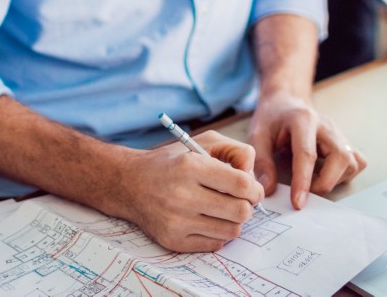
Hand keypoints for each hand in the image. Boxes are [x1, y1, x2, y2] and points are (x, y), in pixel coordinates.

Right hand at [118, 131, 264, 251]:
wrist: (131, 184)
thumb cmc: (173, 162)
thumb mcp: (203, 142)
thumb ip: (236, 152)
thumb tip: (254, 179)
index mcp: (190, 167)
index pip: (242, 185)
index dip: (254, 189)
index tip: (252, 189)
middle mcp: (182, 195)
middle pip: (240, 212)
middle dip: (246, 205)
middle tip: (238, 200)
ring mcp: (177, 221)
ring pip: (231, 231)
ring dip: (233, 220)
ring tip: (222, 209)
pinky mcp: (173, 241)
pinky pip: (215, 245)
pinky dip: (217, 233)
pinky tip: (207, 219)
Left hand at [247, 92, 366, 208]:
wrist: (286, 102)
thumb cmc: (272, 118)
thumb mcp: (257, 134)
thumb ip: (262, 162)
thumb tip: (268, 189)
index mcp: (303, 119)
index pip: (307, 154)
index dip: (303, 181)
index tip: (297, 203)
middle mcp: (326, 125)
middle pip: (340, 157)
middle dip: (324, 183)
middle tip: (304, 192)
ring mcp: (338, 133)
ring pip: (351, 162)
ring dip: (334, 179)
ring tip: (312, 181)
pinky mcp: (344, 141)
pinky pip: (356, 161)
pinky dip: (344, 174)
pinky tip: (326, 174)